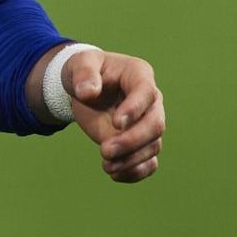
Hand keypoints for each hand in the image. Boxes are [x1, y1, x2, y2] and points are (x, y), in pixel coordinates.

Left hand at [64, 49, 164, 182]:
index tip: (115, 123)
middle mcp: (151, 101)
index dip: (134, 109)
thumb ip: (84, 73)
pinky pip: (149, 162)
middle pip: (155, 125)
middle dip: (132, 141)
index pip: (146, 93)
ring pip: (152, 146)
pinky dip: (135, 172)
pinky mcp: (141, 143)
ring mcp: (148, 124)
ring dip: (131, 160)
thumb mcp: (80, 62)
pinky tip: (115, 174)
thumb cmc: (86, 71)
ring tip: (107, 166)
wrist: (86, 90)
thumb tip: (87, 92)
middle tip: (105, 150)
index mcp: (139, 75)